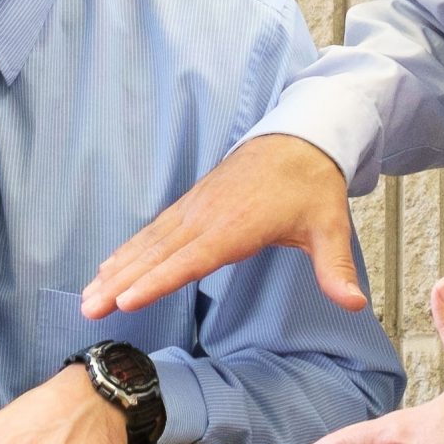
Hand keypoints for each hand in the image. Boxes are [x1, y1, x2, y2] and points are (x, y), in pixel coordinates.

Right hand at [80, 135, 363, 318]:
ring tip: (88, 295)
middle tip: (89, 307)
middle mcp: (207, 217)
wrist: (299, 137)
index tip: (126, 299)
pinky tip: (109, 267)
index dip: (157, 281)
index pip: (191, 260)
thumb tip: (355, 303)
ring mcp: (195, 209)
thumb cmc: (312, 185)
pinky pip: (153, 231)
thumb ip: (335, 268)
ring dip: (115, 269)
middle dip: (120, 282)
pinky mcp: (191, 206)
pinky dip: (128, 250)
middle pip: (157, 254)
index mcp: (237, 226)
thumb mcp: (331, 226)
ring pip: (148, 243)